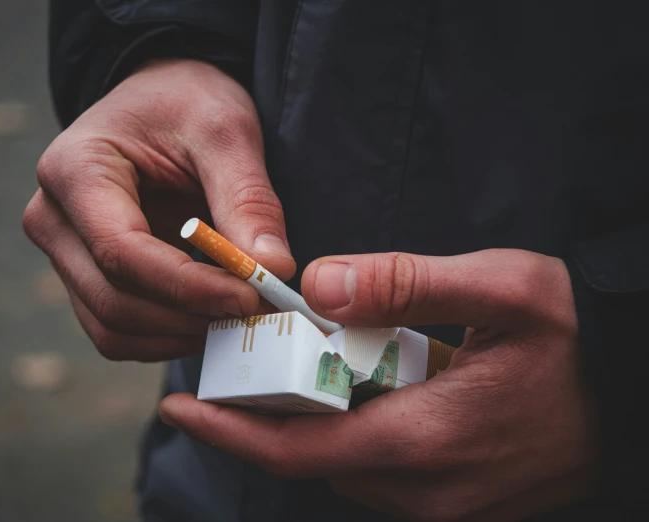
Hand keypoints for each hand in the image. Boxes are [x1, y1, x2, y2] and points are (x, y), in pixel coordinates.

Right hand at [23, 59, 294, 360]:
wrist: (162, 100)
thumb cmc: (187, 102)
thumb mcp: (226, 131)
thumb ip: (248, 200)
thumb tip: (274, 271)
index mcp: (74, 169)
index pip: (122, 251)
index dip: (188, 287)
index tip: (250, 298)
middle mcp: (53, 218)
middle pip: (114, 300)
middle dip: (190, 316)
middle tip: (258, 313)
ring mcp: (64, 255)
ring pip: (113, 328)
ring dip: (181, 335)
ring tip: (240, 315)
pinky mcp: (86, 279)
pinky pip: (119, 332)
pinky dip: (169, 335)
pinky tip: (212, 315)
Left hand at [159, 250, 598, 519]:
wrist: (634, 395)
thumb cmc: (578, 339)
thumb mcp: (504, 287)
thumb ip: (407, 282)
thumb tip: (319, 282)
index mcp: (424, 440)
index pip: (296, 448)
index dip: (229, 429)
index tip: (178, 407)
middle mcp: (424, 490)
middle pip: (311, 455)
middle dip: (269, 412)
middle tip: (245, 361)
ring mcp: (439, 506)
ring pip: (342, 464)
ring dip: (314, 418)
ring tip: (307, 364)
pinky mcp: (451, 504)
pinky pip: (376, 471)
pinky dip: (351, 431)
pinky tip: (364, 388)